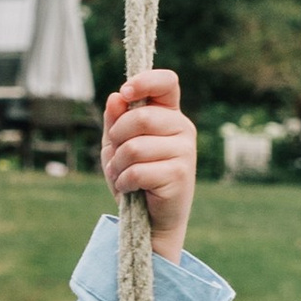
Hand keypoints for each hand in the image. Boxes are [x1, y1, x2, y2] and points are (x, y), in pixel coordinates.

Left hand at [100, 69, 197, 260]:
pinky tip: (129, 188)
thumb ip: (115, 120)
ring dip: (118, 164)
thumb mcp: (118, 144)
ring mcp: (184, 151)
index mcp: (169, 114)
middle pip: (140, 117)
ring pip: (135, 147)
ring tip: (121, 174)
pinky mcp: (179, 174)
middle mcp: (182, 128)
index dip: (145, 81)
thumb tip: (116, 97)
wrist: (152, 219)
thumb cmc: (135, 177)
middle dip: (116, 138)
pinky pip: (138, 171)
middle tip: (116, 156)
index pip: (167, 82)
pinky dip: (124, 181)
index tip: (125, 92)